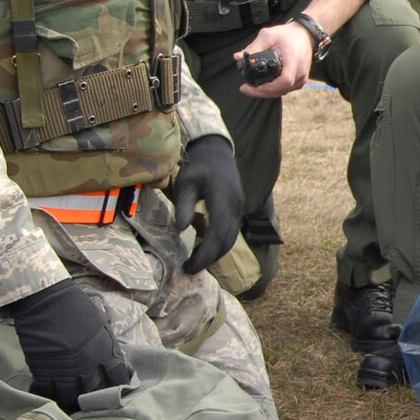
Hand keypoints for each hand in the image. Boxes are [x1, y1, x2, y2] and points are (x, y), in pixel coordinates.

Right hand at [6, 281, 131, 412]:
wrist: (47, 299)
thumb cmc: (76, 306)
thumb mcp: (101, 324)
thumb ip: (107, 345)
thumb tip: (114, 359)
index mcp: (106, 351)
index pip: (118, 379)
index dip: (116, 386)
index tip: (113, 389)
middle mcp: (89, 365)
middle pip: (94, 393)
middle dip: (93, 398)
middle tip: (89, 400)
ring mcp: (65, 370)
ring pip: (70, 397)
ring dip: (70, 401)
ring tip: (69, 401)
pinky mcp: (43, 371)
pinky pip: (46, 392)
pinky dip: (46, 394)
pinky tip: (48, 393)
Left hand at [169, 134, 242, 273]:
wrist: (217, 151)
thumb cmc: (198, 166)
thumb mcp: (186, 183)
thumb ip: (184, 206)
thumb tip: (180, 230)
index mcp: (223, 200)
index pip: (217, 234)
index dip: (204, 254)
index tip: (188, 266)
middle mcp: (235, 207)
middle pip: (227, 241)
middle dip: (209, 259)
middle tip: (189, 269)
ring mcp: (239, 208)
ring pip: (231, 239)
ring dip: (215, 253)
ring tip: (195, 262)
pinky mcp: (237, 209)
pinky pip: (231, 232)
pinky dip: (219, 244)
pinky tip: (204, 247)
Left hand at [237, 21, 310, 96]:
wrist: (305, 35)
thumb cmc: (288, 35)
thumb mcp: (268, 36)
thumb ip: (253, 47)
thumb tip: (238, 57)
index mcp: (293, 61)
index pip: (284, 81)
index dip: (267, 88)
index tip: (251, 86)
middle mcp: (300, 73)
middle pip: (280, 90)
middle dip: (261, 92)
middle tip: (245, 89)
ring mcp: (301, 78)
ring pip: (282, 92)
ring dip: (266, 92)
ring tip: (251, 87)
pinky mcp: (300, 80)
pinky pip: (285, 89)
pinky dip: (273, 89)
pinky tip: (263, 85)